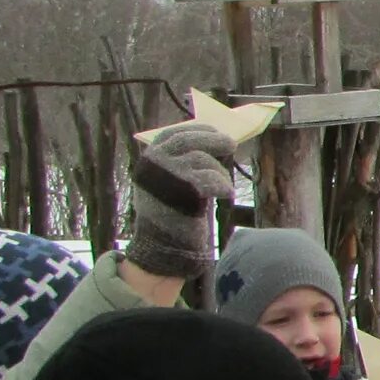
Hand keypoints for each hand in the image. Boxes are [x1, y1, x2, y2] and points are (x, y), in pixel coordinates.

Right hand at [126, 121, 240, 280]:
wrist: (163, 249)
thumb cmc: (171, 216)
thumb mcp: (168, 183)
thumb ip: (180, 162)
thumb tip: (211, 140)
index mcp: (148, 160)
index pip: (172, 134)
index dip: (195, 130)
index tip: (214, 131)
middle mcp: (154, 165)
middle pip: (188, 140)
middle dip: (213, 140)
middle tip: (231, 145)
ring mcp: (167, 177)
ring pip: (202, 159)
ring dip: (219, 171)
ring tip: (223, 185)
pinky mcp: (183, 192)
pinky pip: (211, 179)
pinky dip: (222, 185)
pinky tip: (226, 193)